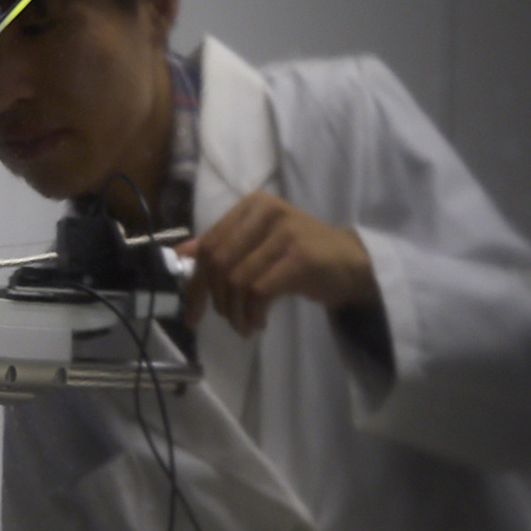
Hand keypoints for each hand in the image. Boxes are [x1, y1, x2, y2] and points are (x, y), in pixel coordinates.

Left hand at [176, 191, 378, 334]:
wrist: (351, 263)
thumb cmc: (299, 255)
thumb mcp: (258, 244)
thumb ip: (221, 245)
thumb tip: (179, 254)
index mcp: (250, 205)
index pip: (209, 245)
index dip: (195, 284)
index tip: (193, 315)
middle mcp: (266, 211)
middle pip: (218, 262)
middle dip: (216, 300)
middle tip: (227, 320)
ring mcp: (284, 232)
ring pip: (237, 279)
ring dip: (236, 312)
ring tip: (245, 325)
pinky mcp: (300, 257)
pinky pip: (259, 290)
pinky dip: (253, 313)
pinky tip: (259, 322)